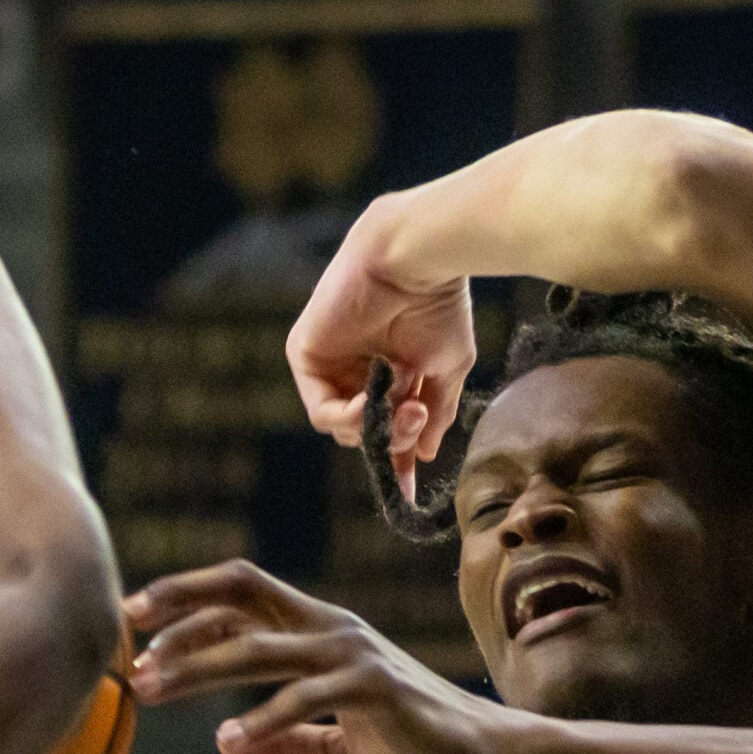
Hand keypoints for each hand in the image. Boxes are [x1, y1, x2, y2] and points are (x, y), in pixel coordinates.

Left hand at [124, 560, 530, 753]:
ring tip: (156, 690)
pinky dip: (264, 719)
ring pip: (260, 647)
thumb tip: (232, 745)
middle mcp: (332, 630)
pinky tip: (231, 739)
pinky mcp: (376, 689)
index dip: (186, 598)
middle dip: (178, 621)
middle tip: (134, 657)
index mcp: (321, 633)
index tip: (136, 621)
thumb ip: (290, 741)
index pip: (242, 594)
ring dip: (201, 668)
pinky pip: (307, 698)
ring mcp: (355, 654)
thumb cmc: (418, 745)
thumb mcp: (341, 746)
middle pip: (241, 599)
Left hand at [286, 196, 475, 501]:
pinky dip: (348, 418)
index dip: (399, 461)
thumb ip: (435, 413)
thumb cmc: (439, 304)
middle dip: (395, 438)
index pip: (388, 427)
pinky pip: (322, 411)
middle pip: (366, 433)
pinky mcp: (306, 354)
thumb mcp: (446, 368)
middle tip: (418, 420)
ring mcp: (331, 364)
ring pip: (344, 429)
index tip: (410, 494)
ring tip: (405, 408)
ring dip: (377, 430)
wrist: (418, 259)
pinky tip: (371, 405)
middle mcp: (358, 369)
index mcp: (390, 371)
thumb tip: (426, 454)